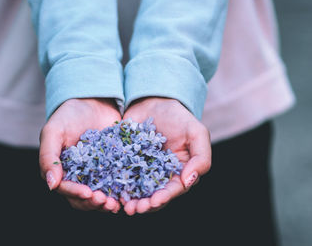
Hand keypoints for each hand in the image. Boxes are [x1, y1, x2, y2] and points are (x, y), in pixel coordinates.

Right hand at [39, 98, 120, 212]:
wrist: (93, 101)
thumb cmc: (68, 115)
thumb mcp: (54, 131)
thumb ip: (49, 156)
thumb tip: (51, 185)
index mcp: (59, 170)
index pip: (65, 188)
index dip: (75, 193)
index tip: (88, 193)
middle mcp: (76, 176)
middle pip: (82, 199)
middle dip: (93, 203)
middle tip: (106, 202)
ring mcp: (94, 174)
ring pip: (98, 197)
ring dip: (105, 204)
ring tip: (116, 204)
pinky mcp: (111, 169)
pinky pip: (114, 185)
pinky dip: (119, 193)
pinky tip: (127, 196)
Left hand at [121, 97, 210, 214]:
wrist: (154, 101)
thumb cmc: (179, 117)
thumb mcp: (196, 132)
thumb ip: (200, 157)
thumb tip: (188, 181)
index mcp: (179, 172)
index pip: (173, 189)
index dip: (164, 197)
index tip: (154, 202)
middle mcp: (160, 175)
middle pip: (153, 195)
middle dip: (145, 205)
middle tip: (134, 209)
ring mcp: (141, 170)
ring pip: (136, 190)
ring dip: (131, 200)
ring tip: (123, 205)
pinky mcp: (125, 162)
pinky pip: (120, 176)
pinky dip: (116, 185)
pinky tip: (111, 190)